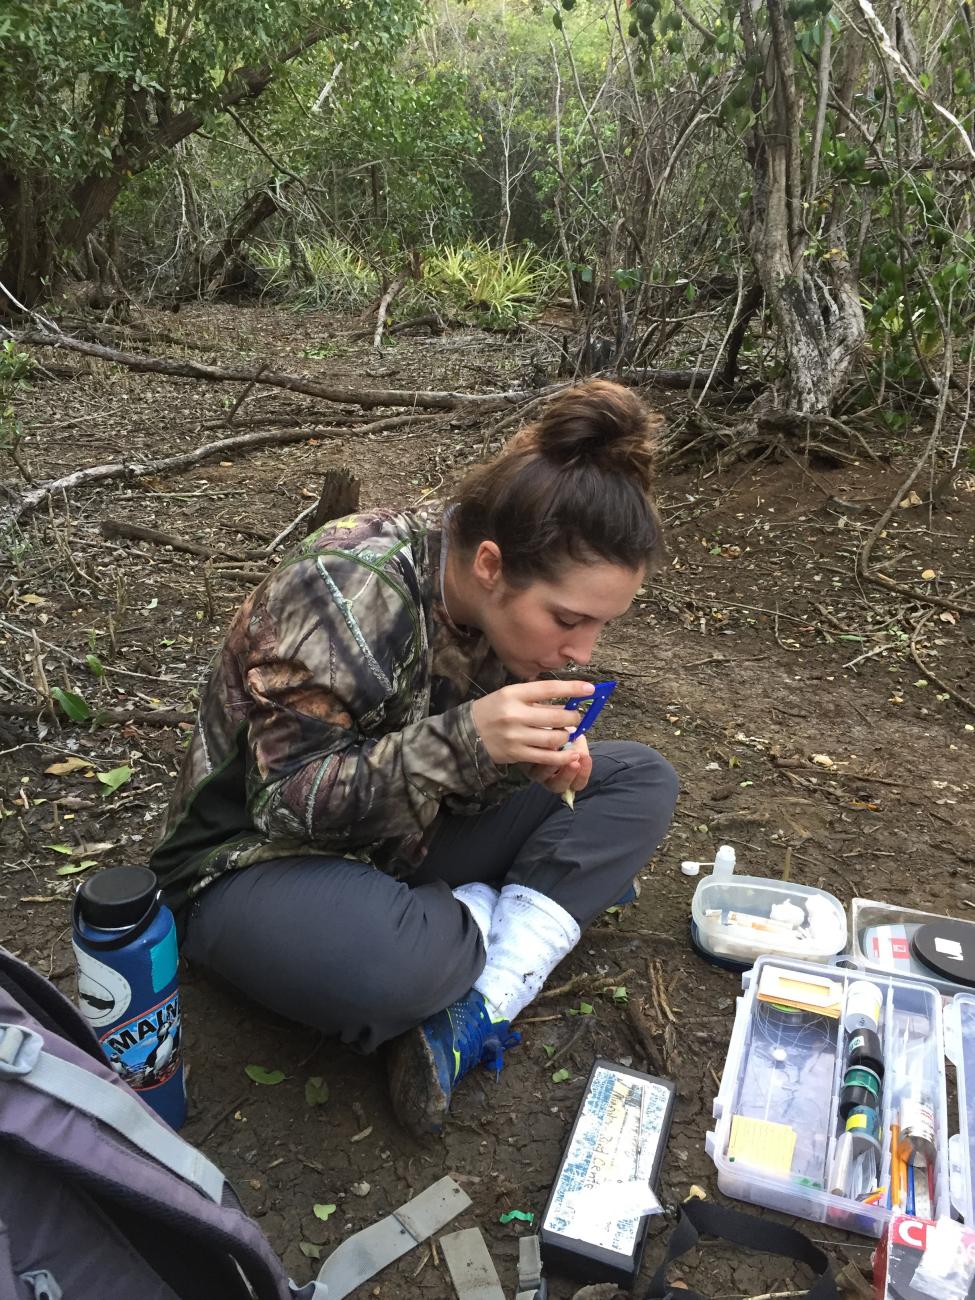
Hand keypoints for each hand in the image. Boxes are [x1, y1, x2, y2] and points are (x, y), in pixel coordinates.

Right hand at [471, 680, 593, 768]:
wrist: (467, 733)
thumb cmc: (493, 710)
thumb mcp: (509, 695)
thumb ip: (534, 697)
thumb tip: (567, 700)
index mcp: (513, 694)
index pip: (548, 689)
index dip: (572, 688)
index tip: (590, 688)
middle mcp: (515, 714)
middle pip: (556, 716)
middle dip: (574, 718)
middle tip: (577, 718)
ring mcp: (515, 736)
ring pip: (554, 738)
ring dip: (567, 736)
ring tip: (568, 734)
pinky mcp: (516, 754)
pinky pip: (546, 757)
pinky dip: (562, 757)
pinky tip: (569, 754)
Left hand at [529, 733, 591, 795]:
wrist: (543, 726)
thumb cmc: (562, 735)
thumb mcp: (575, 740)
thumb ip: (579, 748)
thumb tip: (581, 755)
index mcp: (566, 775)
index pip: (577, 784)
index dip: (583, 775)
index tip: (587, 759)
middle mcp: (551, 778)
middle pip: (559, 787)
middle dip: (568, 775)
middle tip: (575, 762)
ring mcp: (537, 773)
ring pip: (543, 778)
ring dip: (552, 767)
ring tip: (557, 753)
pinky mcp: (524, 765)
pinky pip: (532, 766)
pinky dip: (539, 757)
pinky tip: (545, 746)